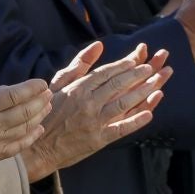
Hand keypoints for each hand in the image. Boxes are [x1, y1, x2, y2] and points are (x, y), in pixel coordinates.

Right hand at [0, 57, 52, 179]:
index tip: (42, 82)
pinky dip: (30, 137)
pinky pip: (17, 146)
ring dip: (38, 116)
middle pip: (24, 112)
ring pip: (24, 128)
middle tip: (49, 92)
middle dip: (39, 101)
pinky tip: (38, 130)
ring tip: (48, 106)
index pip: (13, 95)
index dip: (30, 88)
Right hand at [22, 43, 170, 179]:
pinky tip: (150, 113)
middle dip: (139, 75)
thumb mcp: (58, 84)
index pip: (107, 73)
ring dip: (143, 93)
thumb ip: (79, 64)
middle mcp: (88, 103)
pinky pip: (122, 129)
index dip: (125, 65)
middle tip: (152, 68)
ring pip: (124, 104)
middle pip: (119, 85)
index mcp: (78, 89)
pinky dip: (137, 121)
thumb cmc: (46, 114)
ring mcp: (94, 122)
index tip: (138, 59)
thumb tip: (99, 45)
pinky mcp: (98, 140)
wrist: (37, 148)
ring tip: (157, 84)